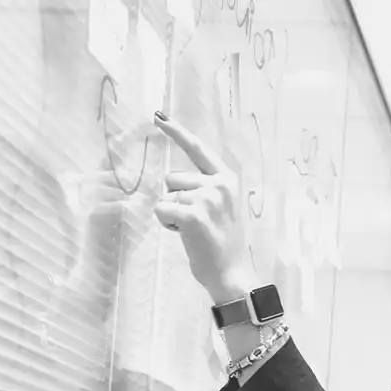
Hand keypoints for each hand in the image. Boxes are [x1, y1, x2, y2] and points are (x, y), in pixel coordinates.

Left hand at [152, 112, 252, 301]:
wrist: (232, 273)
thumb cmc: (224, 244)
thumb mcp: (223, 208)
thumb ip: (207, 189)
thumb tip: (176, 180)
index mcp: (228, 181)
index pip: (198, 150)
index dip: (177, 132)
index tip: (158, 117)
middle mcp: (219, 185)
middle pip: (173, 177)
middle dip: (177, 198)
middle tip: (198, 222)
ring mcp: (206, 199)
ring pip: (168, 195)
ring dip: (173, 213)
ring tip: (194, 230)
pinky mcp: (192, 215)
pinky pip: (163, 209)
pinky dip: (168, 224)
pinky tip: (186, 235)